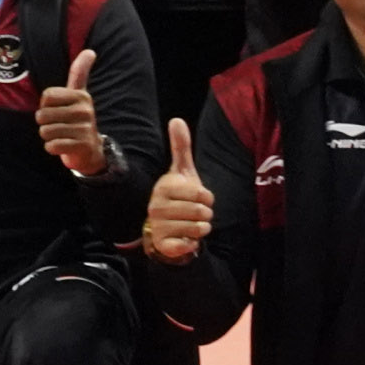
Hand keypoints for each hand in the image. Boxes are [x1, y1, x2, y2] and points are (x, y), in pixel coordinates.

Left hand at [35, 48, 108, 176]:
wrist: (90, 150)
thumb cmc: (76, 119)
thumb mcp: (78, 94)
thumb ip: (80, 73)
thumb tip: (90, 50)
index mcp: (81, 96)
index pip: (46, 96)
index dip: (45, 106)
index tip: (57, 110)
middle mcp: (85, 110)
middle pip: (42, 115)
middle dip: (45, 123)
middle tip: (59, 126)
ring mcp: (84, 129)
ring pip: (45, 131)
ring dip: (48, 136)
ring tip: (62, 136)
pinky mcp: (81, 146)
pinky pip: (52, 146)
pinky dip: (53, 148)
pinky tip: (63, 146)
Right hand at [138, 117, 210, 260]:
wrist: (164, 229)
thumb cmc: (178, 197)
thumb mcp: (182, 172)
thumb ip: (181, 148)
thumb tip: (176, 119)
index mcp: (164, 187)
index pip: (202, 194)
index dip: (207, 198)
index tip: (198, 198)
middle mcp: (157, 207)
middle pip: (202, 211)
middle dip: (206, 214)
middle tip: (196, 213)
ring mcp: (159, 226)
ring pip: (198, 228)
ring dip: (202, 228)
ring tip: (192, 225)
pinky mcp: (164, 245)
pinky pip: (188, 245)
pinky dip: (192, 243)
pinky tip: (186, 239)